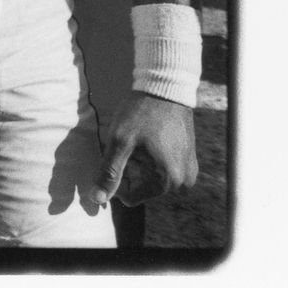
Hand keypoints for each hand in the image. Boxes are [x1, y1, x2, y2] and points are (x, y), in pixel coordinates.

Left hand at [96, 91, 198, 206]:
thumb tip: (97, 199)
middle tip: (125, 145)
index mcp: (167, 181)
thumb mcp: (119, 142)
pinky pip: (163, 169)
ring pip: (151, 178)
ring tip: (137, 140)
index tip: (111, 157)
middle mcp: (183, 182)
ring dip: (139, 164)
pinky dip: (151, 158)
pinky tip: (147, 139)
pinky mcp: (189, 160)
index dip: (114, 180)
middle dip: (129, 170)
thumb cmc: (141, 113)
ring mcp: (189, 172)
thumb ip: (109, 173)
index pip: (130, 197)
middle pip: (142, 188)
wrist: (166, 89)